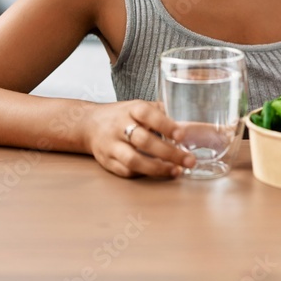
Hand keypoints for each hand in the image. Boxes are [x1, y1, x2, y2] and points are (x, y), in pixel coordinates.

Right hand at [81, 99, 195, 177]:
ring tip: (176, 171)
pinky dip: (145, 173)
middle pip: (143, 141)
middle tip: (189, 160)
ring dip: (157, 168)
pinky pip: (127, 171)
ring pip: (133, 160)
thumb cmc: (123, 115)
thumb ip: (162, 113)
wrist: (89, 124)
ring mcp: (111, 146)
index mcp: (131, 109)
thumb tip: (190, 123)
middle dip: (169, 152)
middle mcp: (119, 126)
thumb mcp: (140, 106)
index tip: (182, 136)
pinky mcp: (107, 162)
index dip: (165, 125)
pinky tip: (160, 173)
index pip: (147, 114)